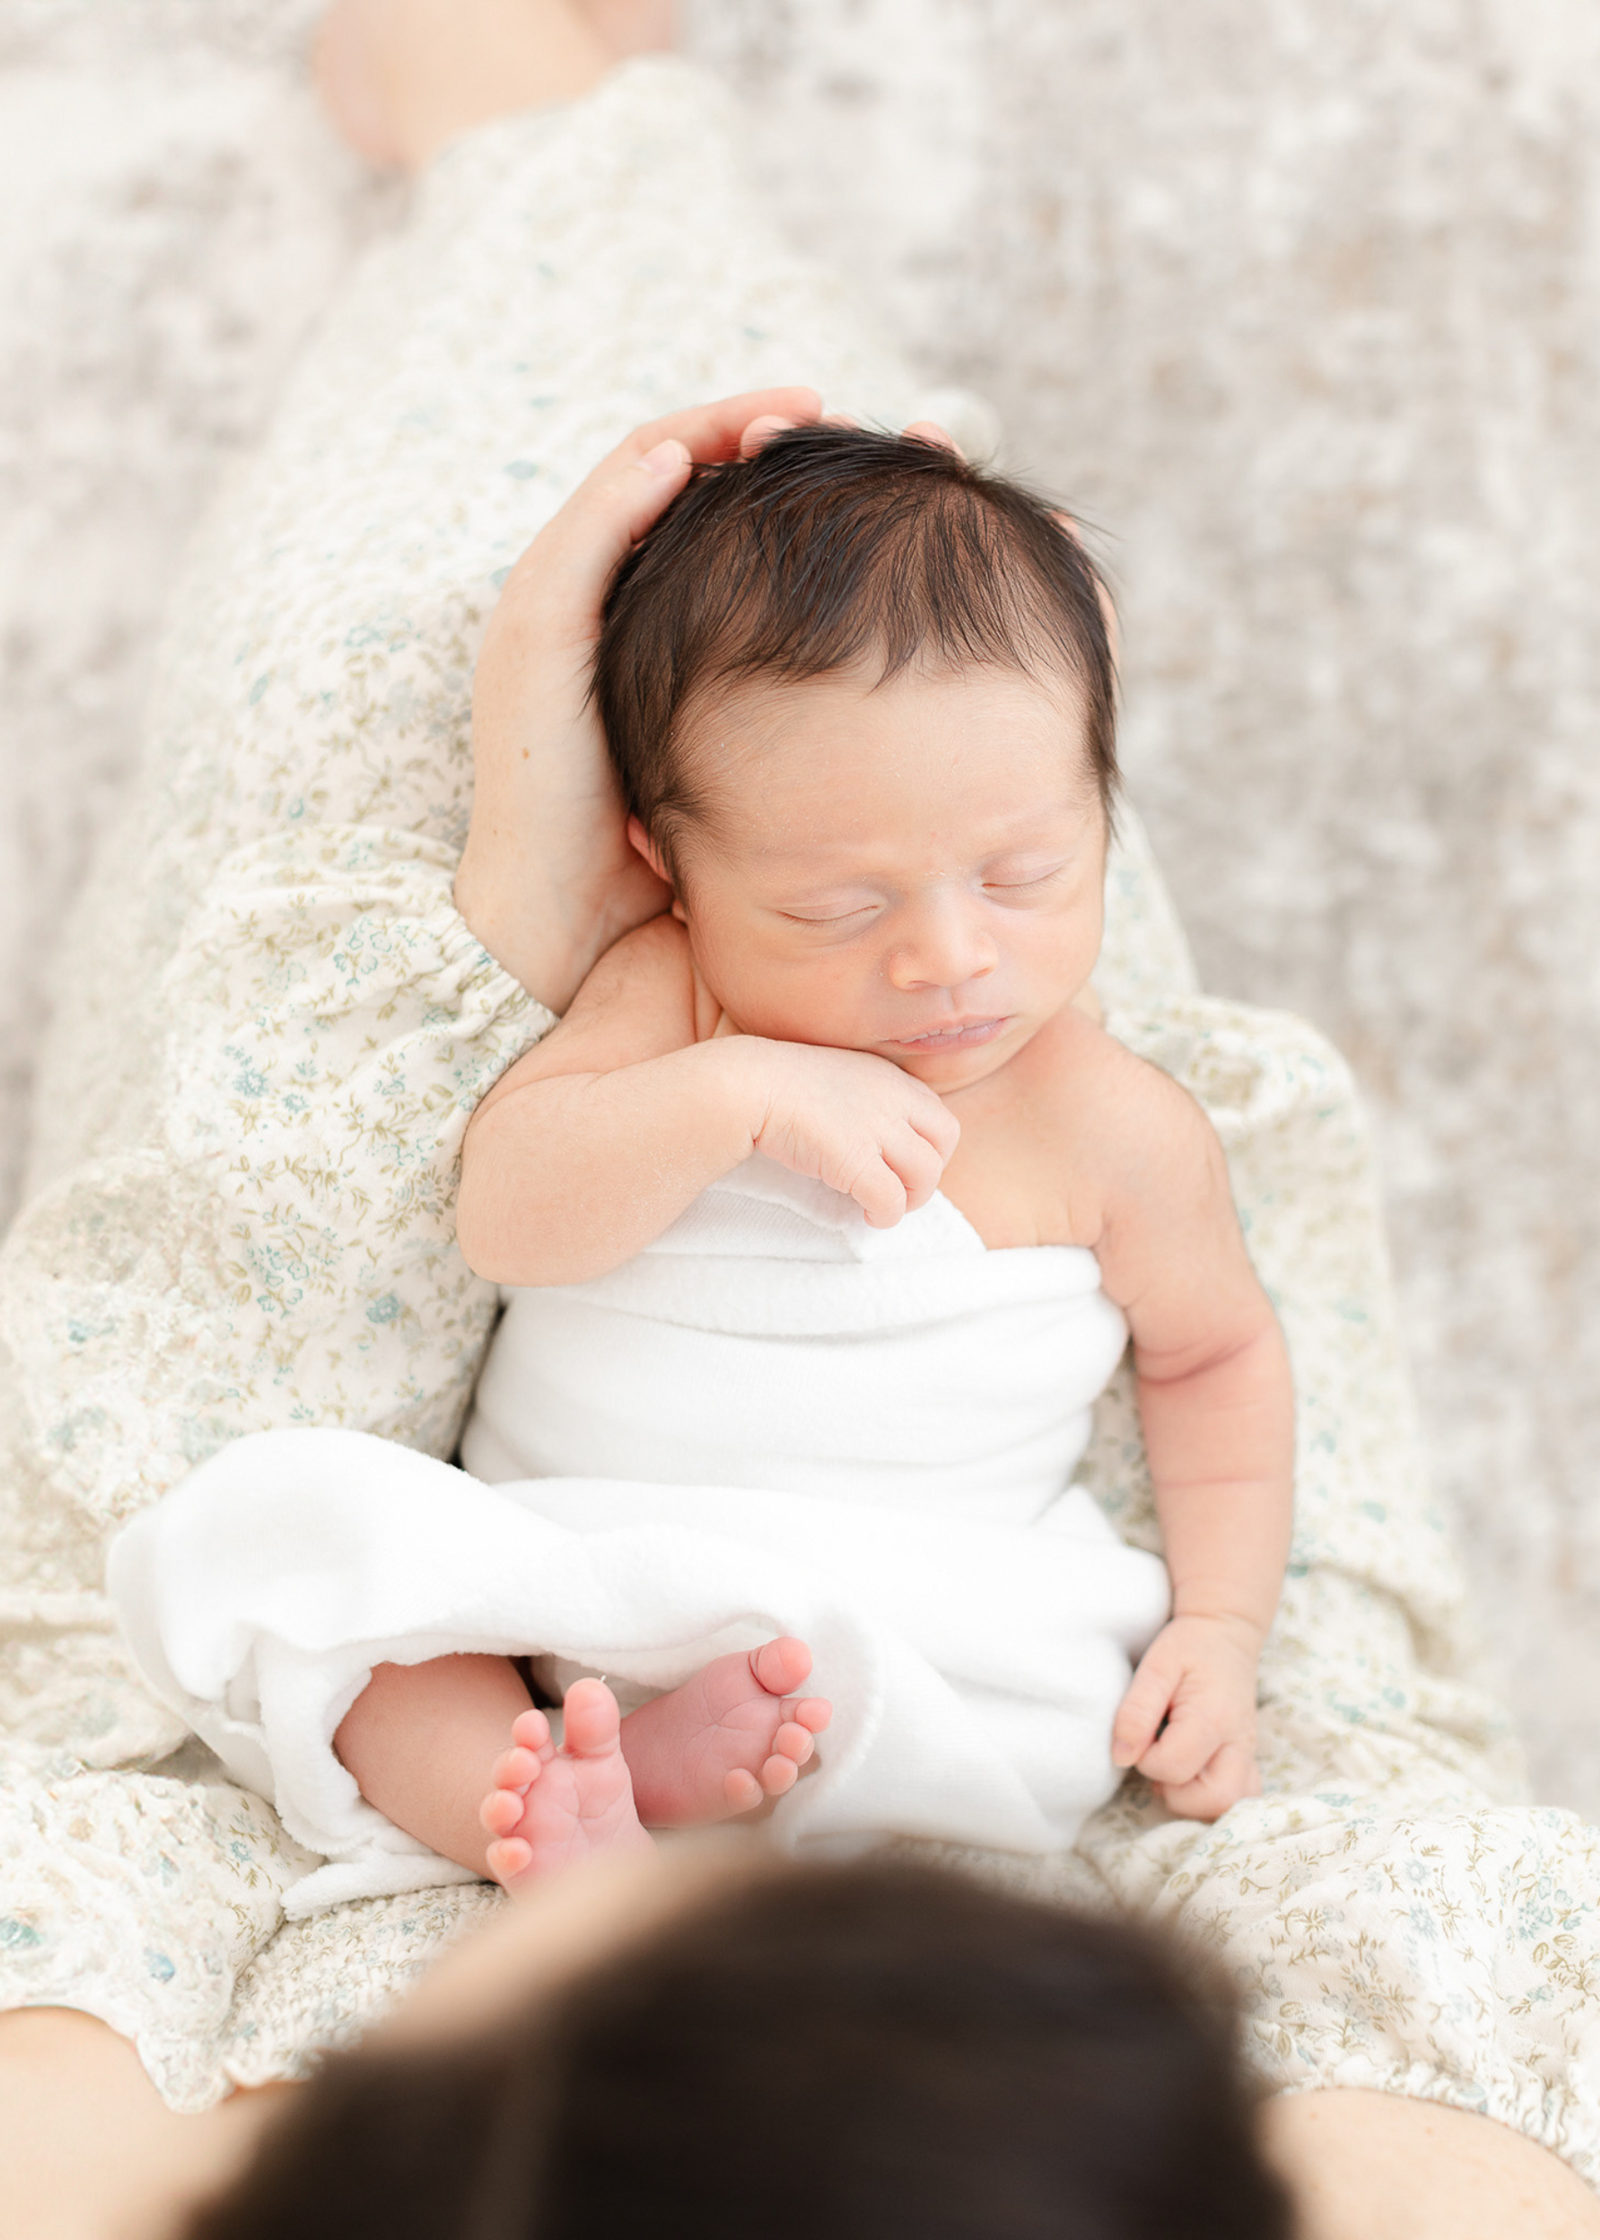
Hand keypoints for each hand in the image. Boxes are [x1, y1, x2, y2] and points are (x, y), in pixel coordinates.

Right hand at [456, 388, 824, 1012]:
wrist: (567, 936)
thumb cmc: (663, 874)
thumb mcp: (752, 769)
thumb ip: (796, 716)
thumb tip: (902, 690)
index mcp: (648, 628)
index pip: (717, 519)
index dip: (788, 481)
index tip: (878, 464)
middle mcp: (600, 605)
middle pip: (682, 480)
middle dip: (760, 437)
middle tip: (844, 415)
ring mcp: (556, 613)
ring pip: (633, 481)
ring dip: (709, 433)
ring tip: (790, 410)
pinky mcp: (532, 636)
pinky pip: (584, 535)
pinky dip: (634, 485)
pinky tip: (695, 456)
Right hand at [741, 1039, 959, 1227]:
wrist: (749, 1084)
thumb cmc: (781, 1083)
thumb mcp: (840, 1077)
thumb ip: (867, 1099)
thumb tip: (877, 1137)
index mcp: (890, 1079)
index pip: (939, 1116)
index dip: (931, 1148)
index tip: (904, 1164)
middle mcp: (892, 1099)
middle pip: (945, 1142)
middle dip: (930, 1172)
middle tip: (902, 1189)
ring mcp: (876, 1129)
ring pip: (926, 1175)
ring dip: (910, 1198)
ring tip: (883, 1206)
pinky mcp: (855, 1160)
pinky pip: (892, 1199)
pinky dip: (887, 1215)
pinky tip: (868, 1216)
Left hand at [1111, 1613, 1263, 1820]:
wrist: (1225, 1632)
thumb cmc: (1188, 1646)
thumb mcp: (1155, 1666)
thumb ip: (1136, 1711)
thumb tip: (1122, 1756)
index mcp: (1212, 1718)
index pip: (1174, 1767)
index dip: (1147, 1760)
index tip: (1142, 1735)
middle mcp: (1239, 1743)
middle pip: (1216, 1799)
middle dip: (1177, 1793)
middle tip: (1158, 1761)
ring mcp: (1248, 1753)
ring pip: (1231, 1804)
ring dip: (1196, 1800)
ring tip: (1174, 1769)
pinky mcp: (1247, 1758)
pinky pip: (1240, 1796)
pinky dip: (1213, 1797)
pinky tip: (1192, 1775)